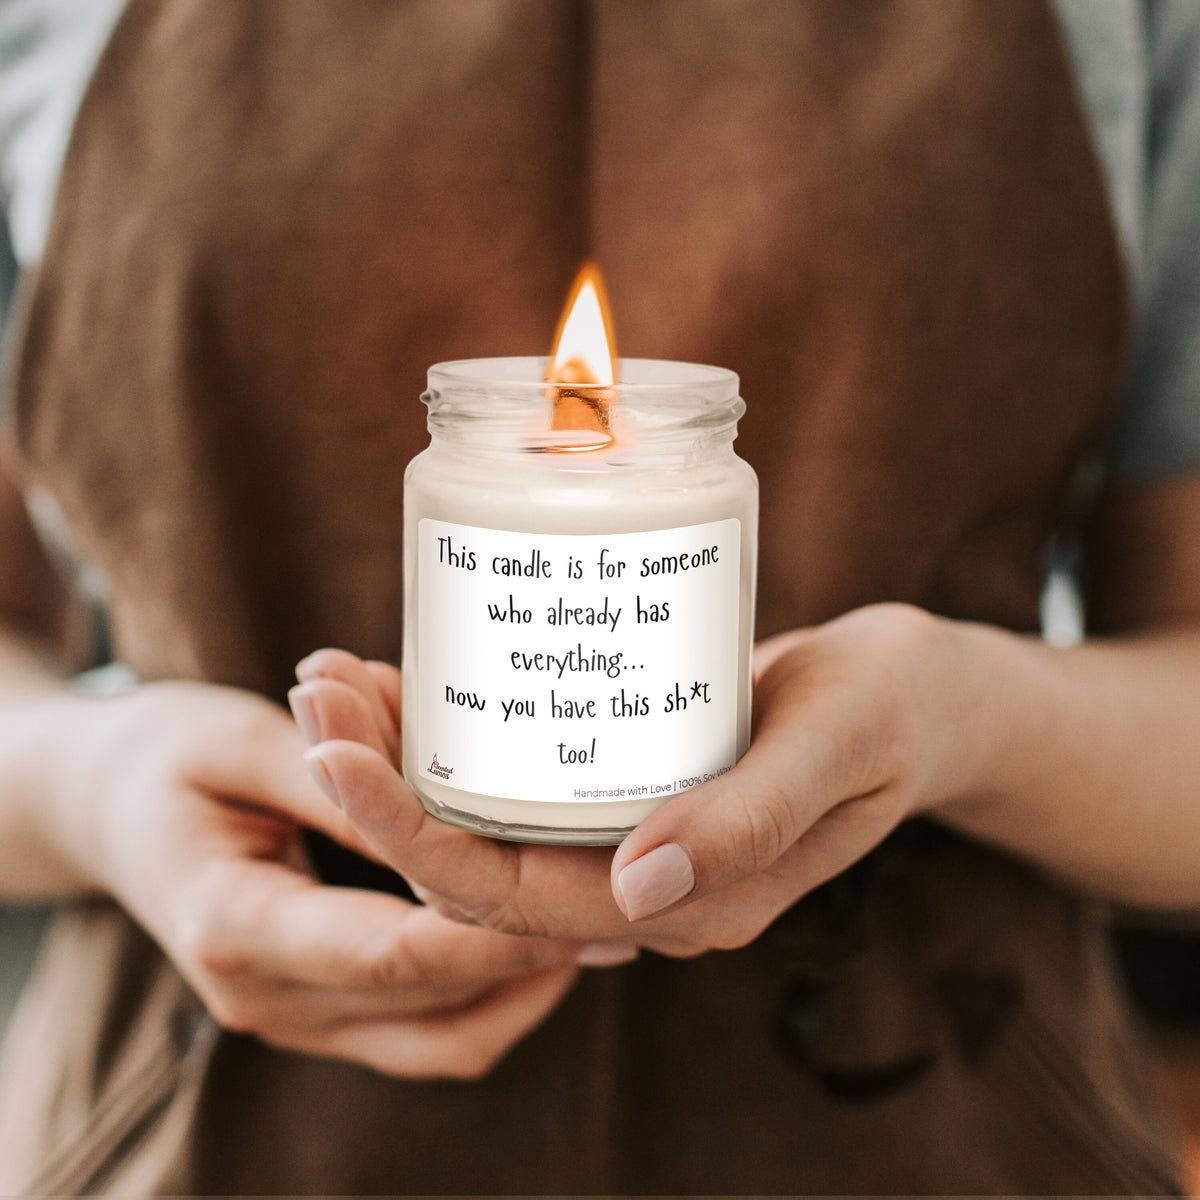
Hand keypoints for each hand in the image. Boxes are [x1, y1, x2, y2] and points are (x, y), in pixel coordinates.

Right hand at [53, 680, 609, 1078]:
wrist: (103, 806)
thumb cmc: (165, 757)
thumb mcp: (243, 742)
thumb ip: (338, 781)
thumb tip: (439, 805)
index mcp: (237, 927)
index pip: (396, 953)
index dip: (498, 933)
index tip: (585, 901)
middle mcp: (263, 996)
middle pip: (432, 1009)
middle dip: (532, 963)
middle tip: (619, 911)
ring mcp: (288, 1014)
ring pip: (438, 1041)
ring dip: (520, 991)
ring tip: (596, 927)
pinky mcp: (314, 1006)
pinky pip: (419, 1030)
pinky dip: (484, 995)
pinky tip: (535, 938)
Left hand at [296, 604, 978, 955]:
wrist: (919, 695)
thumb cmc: (891, 709)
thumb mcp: (838, 746)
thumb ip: (752, 819)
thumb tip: (640, 891)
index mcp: (692, 904)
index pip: (517, 899)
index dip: (412, 837)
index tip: (334, 752)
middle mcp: (644, 889)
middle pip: (476, 864)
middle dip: (378, 789)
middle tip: (315, 690)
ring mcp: (632, 844)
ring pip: (486, 825)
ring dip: (400, 760)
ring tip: (334, 677)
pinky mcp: (628, 791)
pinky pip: (520, 784)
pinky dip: (456, 737)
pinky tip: (410, 679)